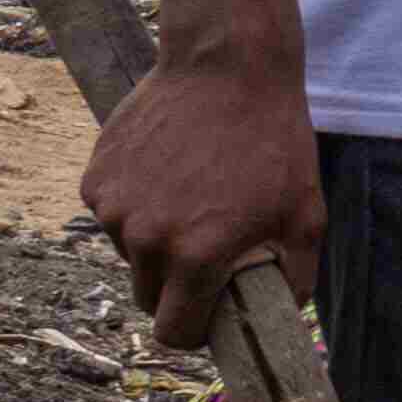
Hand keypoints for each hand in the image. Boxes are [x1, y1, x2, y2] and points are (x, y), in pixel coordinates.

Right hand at [83, 57, 319, 350]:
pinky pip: (113, 216)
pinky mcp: (95, 179)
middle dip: (177, 288)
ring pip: (131, 254)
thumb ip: (295, 278)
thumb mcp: (306, 215)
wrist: (226, 68)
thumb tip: (278, 316)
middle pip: (149, 297)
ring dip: (157, 243)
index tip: (209, 317)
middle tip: (209, 253)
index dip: (193, 332)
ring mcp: (113, 208)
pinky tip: (170, 173)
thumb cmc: (274, 142)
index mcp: (196, 256)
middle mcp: (145, 239)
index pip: (173, 332)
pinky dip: (137, 208)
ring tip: (195, 198)